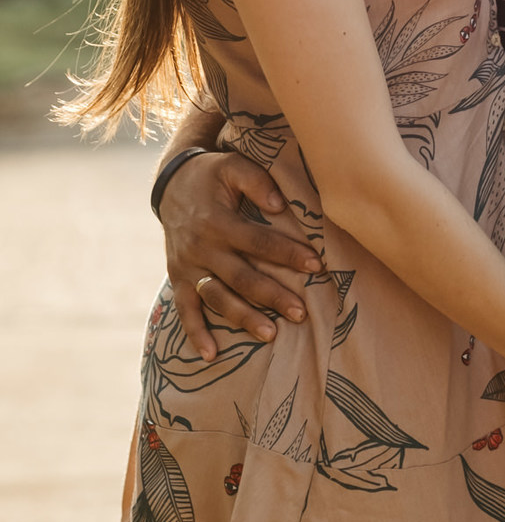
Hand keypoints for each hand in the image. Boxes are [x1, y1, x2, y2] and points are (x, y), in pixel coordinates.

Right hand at [160, 149, 322, 360]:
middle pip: (241, 277)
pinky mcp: (178, 278)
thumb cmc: (212, 174)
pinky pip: (184, 310)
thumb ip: (257, 181)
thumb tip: (281, 206)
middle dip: (272, 296)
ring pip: (218, 298)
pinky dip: (195, 333)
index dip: (288, 254)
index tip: (316, 265)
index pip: (258, 242)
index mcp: (218, 221)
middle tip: (301, 313)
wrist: (171, 183)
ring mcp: (187, 266)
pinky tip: (211, 355)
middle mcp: (201, 247)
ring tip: (271, 335)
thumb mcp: (233, 166)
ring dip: (243, 318)